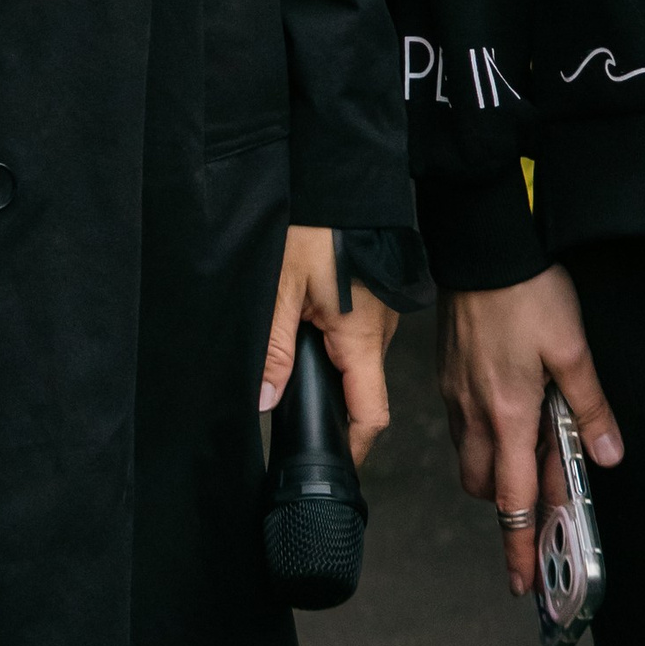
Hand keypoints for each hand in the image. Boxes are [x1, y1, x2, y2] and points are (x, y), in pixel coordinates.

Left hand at [260, 222, 395, 465]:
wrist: (345, 178)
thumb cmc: (320, 225)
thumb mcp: (282, 287)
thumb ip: (274, 347)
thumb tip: (265, 400)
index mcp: (361, 338)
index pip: (370, 414)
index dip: (352, 448)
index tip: (330, 467)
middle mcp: (379, 332)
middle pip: (363, 392)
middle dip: (333, 410)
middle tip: (294, 419)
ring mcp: (379, 314)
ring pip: (358, 362)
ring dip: (331, 373)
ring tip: (293, 372)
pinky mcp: (373, 296)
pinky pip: (357, 336)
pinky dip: (335, 345)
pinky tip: (307, 332)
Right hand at [440, 266, 622, 597]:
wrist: (481, 248)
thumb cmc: (528, 292)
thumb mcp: (572, 348)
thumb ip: (589, 406)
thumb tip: (608, 454)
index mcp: (509, 415)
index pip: (513, 501)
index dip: (520, 547)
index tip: (524, 583)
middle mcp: (476, 415)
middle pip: (487, 489)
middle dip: (511, 508)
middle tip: (542, 504)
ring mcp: (455, 395)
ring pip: (471, 459)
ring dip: (498, 472)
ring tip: (530, 453)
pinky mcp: (446, 375)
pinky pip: (462, 426)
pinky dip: (484, 437)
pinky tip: (508, 412)